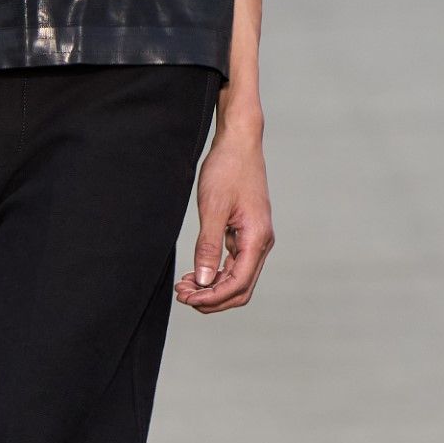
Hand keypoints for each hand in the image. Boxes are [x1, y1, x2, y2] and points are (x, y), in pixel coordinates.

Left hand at [175, 118, 274, 312]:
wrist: (239, 143)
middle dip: (212, 297)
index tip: (187, 299)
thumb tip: (204, 281)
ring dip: (212, 287)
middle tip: (182, 296)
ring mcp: (255, 239)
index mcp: (257, 238)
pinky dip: (215, 273)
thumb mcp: (212, 208)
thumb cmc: (227, 170)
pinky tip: (195, 274)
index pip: (238, 284)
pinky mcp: (247, 233)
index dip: (213, 297)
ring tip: (184, 287)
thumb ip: (208, 247)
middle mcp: (261, 243)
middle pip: (241, 288)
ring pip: (237, 278)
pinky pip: (234, 264)